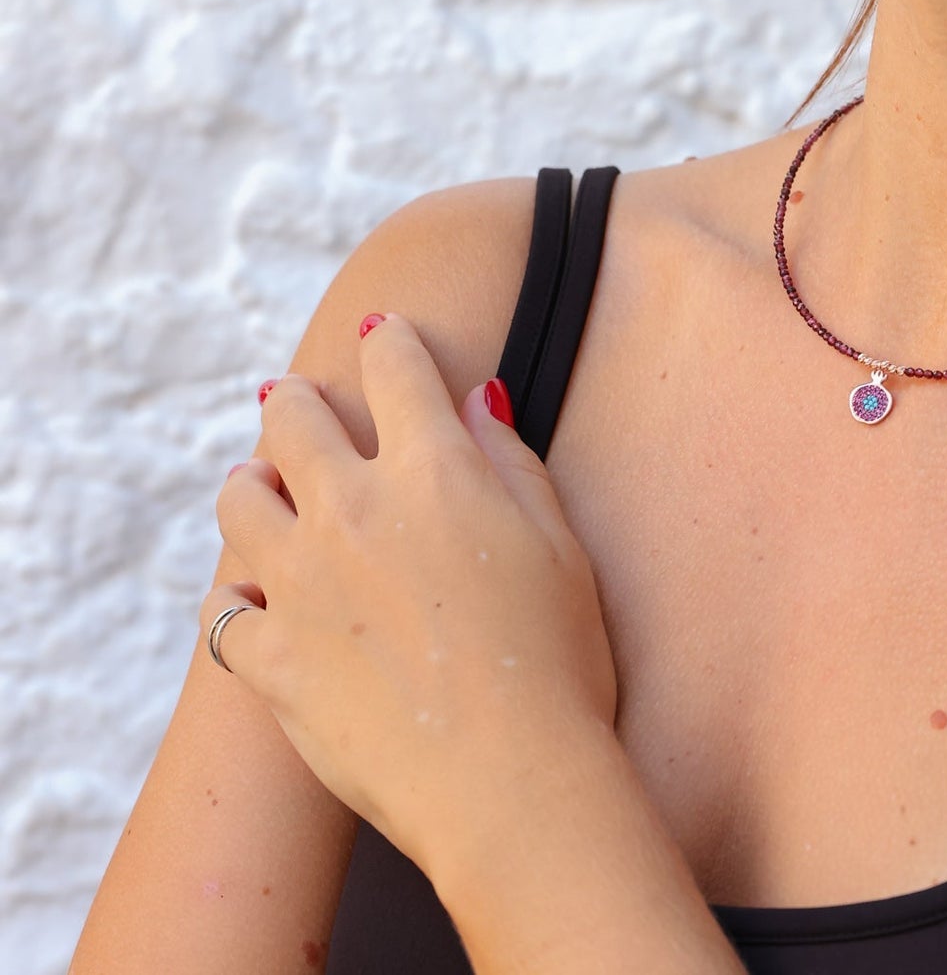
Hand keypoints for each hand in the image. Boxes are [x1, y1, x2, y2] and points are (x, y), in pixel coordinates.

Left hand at [200, 313, 620, 878]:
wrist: (510, 780)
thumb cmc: (559, 661)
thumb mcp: (559, 544)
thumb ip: (511, 461)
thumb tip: (475, 399)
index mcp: (435, 470)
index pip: (395, 368)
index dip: (389, 341)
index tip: (383, 333)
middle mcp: (354, 510)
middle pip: (292, 419)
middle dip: (295, 400)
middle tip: (296, 400)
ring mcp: (302, 585)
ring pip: (238, 500)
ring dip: (252, 484)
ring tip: (263, 489)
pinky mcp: (272, 660)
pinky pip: (220, 613)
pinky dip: (232, 599)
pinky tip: (250, 600)